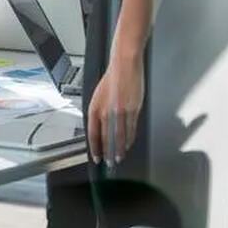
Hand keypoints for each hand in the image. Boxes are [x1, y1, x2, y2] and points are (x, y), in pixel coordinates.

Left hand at [87, 50, 144, 165]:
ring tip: (119, 157)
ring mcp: (121, 111)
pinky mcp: (133, 109)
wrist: (125, 65)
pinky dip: (129, 139)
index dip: (95, 147)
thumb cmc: (112, 78)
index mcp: (95, 107)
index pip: (93, 133)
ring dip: (119, 149)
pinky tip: (128, 144)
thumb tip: (101, 128)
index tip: (96, 157)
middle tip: (109, 162)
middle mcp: (106, 110)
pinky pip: (131, 128)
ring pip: (120, 136)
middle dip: (108, 152)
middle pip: (107, 138)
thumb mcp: (98, 96)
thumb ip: (99, 112)